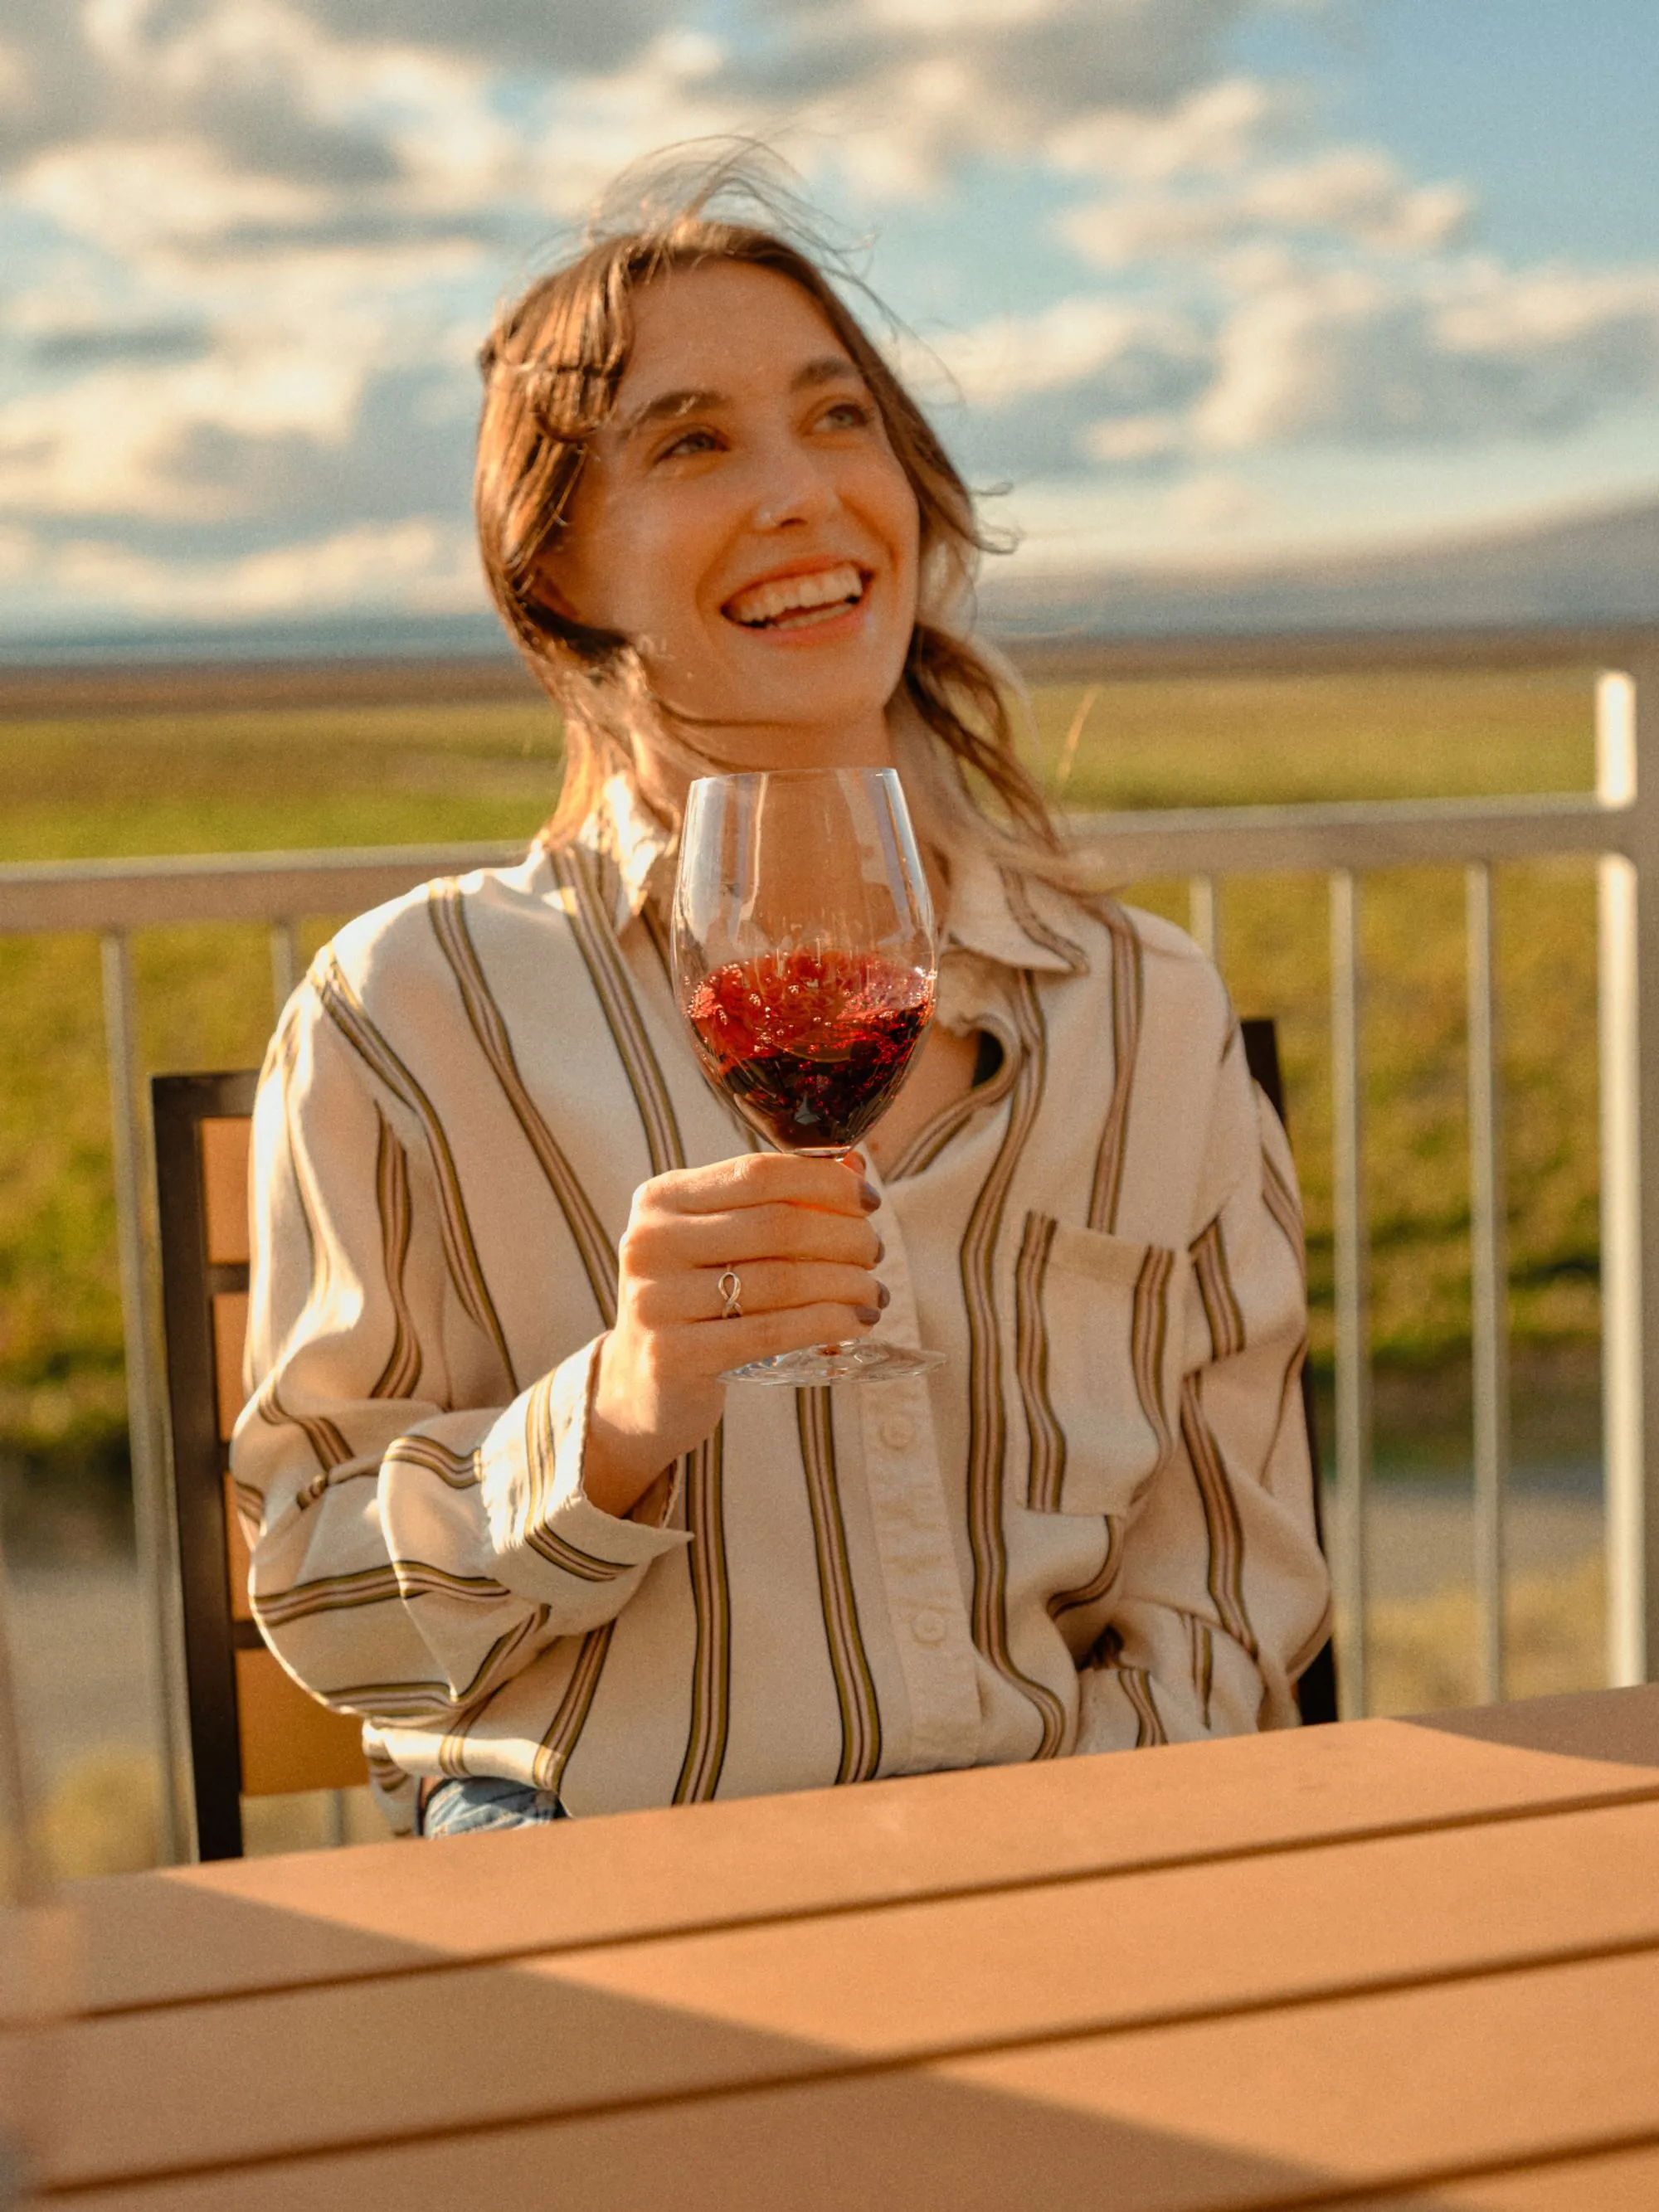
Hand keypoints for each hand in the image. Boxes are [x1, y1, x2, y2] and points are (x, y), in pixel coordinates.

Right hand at [584, 1151, 883, 1518]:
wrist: (640, 1386)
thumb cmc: (698, 1301)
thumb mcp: (723, 1241)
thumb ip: (780, 1200)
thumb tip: (855, 1167)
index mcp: (661, 1198)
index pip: (758, 1173)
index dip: (825, 1182)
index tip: (869, 1202)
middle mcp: (649, 1243)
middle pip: (776, 1226)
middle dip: (845, 1237)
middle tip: (874, 1253)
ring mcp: (655, 1301)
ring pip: (781, 1281)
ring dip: (846, 1284)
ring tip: (873, 1293)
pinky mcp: (671, 1355)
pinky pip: (770, 1332)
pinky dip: (826, 1324)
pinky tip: (857, 1323)